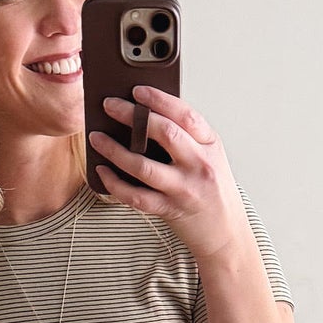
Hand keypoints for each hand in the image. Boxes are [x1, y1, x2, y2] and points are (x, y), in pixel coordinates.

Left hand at [88, 84, 248, 265]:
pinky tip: (102, 171)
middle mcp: (199, 165)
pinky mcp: (170, 210)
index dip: (159, 99)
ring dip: (115, 150)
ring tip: (97, 138)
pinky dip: (114, 183)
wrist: (225, 232)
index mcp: (210, 144)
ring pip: (143, 166)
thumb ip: (186, 137)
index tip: (137, 90)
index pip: (185, 114)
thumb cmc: (212, 189)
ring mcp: (184, 189)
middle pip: (164, 133)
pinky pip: (136, 196)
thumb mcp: (209, 156)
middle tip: (109, 106)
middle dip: (132, 116)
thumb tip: (144, 114)